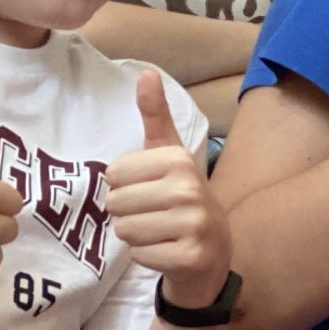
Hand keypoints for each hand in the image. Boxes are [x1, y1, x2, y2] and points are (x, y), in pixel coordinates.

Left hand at [105, 70, 232, 307]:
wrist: (214, 250)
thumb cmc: (182, 198)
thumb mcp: (170, 155)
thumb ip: (155, 116)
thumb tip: (145, 72)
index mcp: (178, 160)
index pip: (114, 174)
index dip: (124, 186)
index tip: (149, 190)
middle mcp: (188, 190)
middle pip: (116, 203)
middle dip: (128, 212)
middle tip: (154, 215)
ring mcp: (193, 225)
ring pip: (125, 230)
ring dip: (136, 236)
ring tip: (159, 232)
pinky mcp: (190, 256)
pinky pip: (140, 255)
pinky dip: (148, 256)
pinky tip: (167, 250)